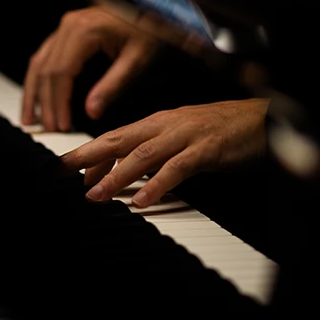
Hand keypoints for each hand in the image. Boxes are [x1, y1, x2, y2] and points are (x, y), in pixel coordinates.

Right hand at [22, 7, 160, 131]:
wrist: (152, 6)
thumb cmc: (149, 27)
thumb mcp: (137, 58)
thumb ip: (113, 85)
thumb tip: (91, 111)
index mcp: (84, 30)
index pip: (61, 73)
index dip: (58, 102)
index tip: (61, 125)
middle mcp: (69, 25)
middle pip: (46, 71)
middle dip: (46, 103)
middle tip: (49, 128)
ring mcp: (65, 26)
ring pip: (39, 64)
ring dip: (33, 93)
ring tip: (30, 119)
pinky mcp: (67, 30)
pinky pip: (44, 56)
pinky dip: (38, 78)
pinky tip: (36, 96)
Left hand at [60, 99, 269, 207]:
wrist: (261, 118)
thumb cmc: (219, 130)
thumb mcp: (177, 139)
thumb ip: (149, 155)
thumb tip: (119, 175)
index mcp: (155, 123)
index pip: (113, 138)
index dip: (87, 155)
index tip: (62, 172)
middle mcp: (165, 126)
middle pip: (117, 140)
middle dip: (84, 157)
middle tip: (58, 173)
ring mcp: (185, 137)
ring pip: (142, 155)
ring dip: (116, 177)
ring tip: (95, 196)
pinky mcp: (207, 150)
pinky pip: (178, 169)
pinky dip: (158, 185)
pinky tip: (142, 201)